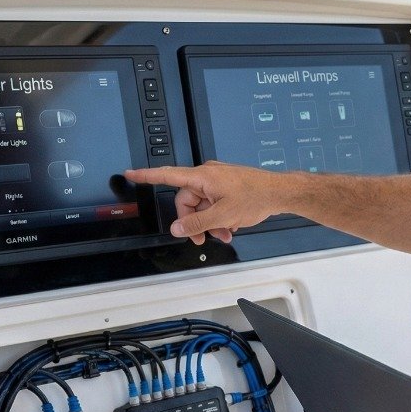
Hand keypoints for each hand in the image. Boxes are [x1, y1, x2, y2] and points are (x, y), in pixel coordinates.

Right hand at [125, 161, 282, 244]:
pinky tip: (231, 227)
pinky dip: (219, 217)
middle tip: (205, 238)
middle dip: (195, 221)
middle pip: (187, 201)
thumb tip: (177, 228)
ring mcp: (218, 181)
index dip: (147, 176)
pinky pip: (214, 203)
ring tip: (225, 234)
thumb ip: (197, 223)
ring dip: (210, 222)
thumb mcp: (223, 215)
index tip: (130, 173)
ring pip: (203, 205)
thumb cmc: (255, 196)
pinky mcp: (227, 186)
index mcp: (202, 176)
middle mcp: (207, 175)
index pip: (168, 175)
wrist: (280, 192)